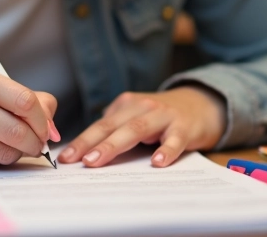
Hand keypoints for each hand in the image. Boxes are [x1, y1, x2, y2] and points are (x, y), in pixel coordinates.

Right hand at [0, 67, 59, 171]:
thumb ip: (29, 102)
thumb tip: (53, 129)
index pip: (25, 100)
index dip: (42, 120)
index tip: (45, 129)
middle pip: (19, 131)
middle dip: (34, 143)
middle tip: (34, 145)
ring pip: (6, 152)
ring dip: (14, 154)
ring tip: (4, 145)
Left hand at [57, 86, 225, 167]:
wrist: (202, 104)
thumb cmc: (161, 118)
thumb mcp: (136, 117)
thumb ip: (117, 129)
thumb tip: (86, 152)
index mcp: (126, 105)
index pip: (100, 126)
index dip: (81, 141)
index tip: (65, 158)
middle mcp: (142, 106)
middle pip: (112, 126)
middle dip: (91, 143)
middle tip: (76, 160)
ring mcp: (163, 115)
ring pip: (136, 129)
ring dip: (114, 144)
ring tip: (98, 159)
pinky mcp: (184, 126)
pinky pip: (174, 139)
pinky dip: (166, 149)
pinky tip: (157, 162)